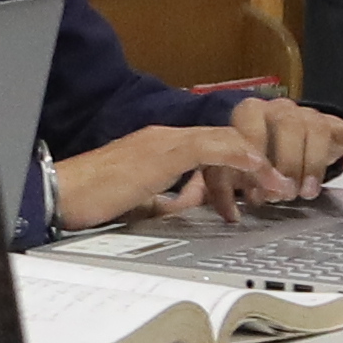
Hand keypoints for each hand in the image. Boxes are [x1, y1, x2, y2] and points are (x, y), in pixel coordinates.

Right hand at [53, 120, 302, 226]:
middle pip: (226, 141)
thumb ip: (173, 199)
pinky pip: (210, 146)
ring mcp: (164, 142)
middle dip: (257, 163)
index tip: (262, 188)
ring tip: (277, 185)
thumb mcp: (145, 204)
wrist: (62, 194)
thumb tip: (197, 201)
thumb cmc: (93, 200)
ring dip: (255, 163)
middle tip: (280, 187)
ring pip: (224, 140)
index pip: (214, 149)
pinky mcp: (162, 151)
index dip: (242, 166)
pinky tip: (258, 167)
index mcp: (162, 149)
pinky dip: (239, 156)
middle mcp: (166, 138)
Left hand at [224, 91, 342, 188]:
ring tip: (308, 192)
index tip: (257, 186)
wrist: (285, 141)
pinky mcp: (338, 127)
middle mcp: (282, 109)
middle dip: (287, 161)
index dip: (255, 155)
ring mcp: (312, 116)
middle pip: (288, 123)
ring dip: (314, 163)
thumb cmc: (255, 155)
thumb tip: (233, 210)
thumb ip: (227, 183)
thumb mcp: (234, 166)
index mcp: (251, 113)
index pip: (252, 122)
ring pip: (318, 128)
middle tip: (285, 193)